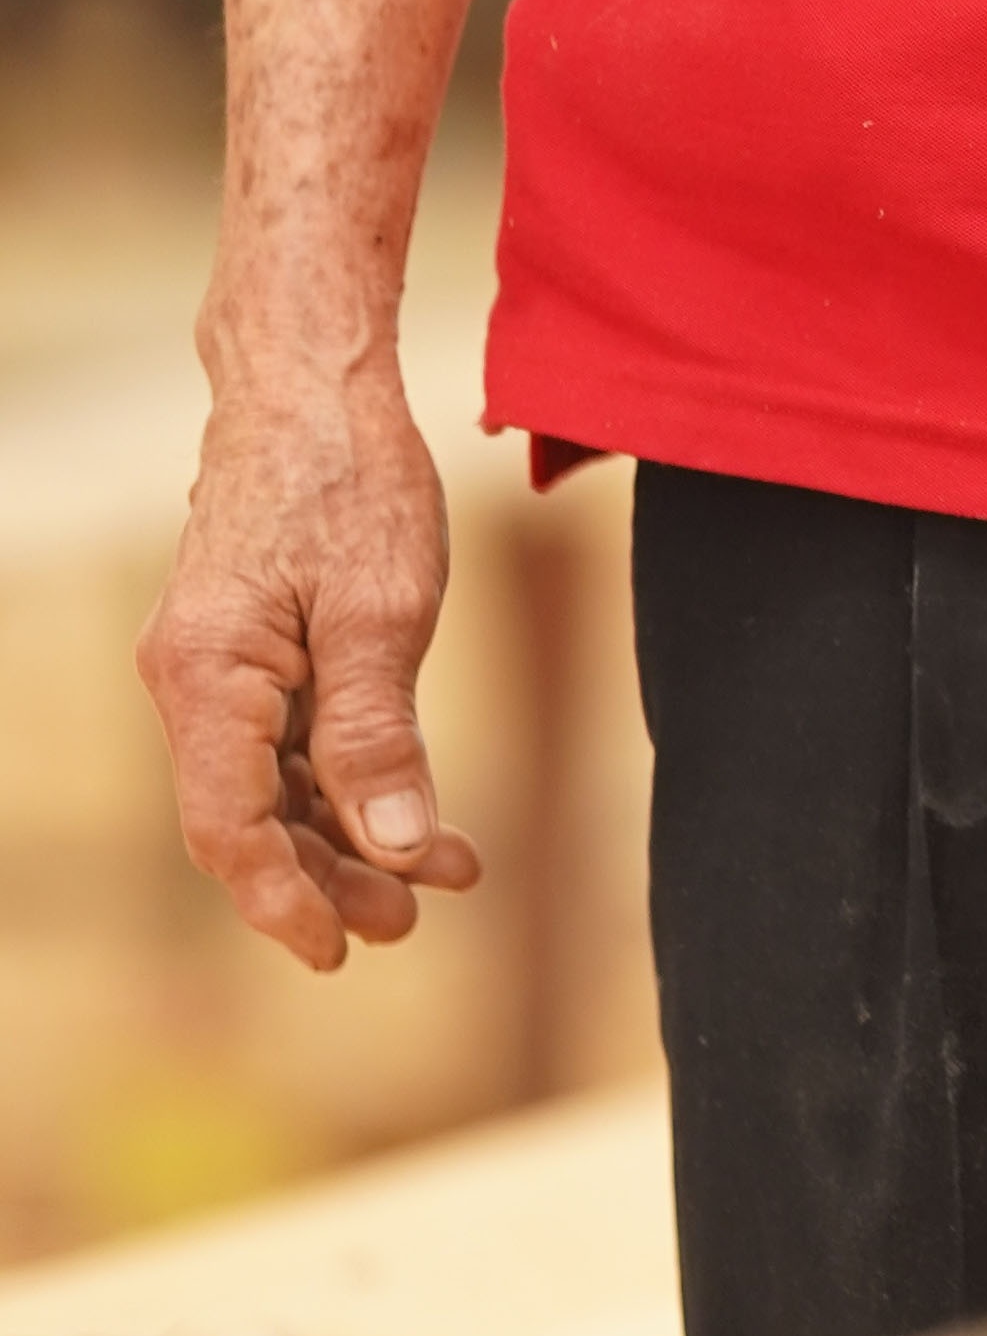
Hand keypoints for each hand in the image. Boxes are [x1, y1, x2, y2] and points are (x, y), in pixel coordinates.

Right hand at [137, 354, 481, 974]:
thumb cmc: (348, 477)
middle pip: (249, 820)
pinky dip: (348, 781)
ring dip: (348, 837)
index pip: (229, 827)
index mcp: (208, 675)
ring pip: (272, 788)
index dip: (285, 900)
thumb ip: (379, 731)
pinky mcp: (253, 651)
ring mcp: (219, 668)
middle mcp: (194, 680)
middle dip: (331, 879)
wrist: (312, 383)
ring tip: (442, 878)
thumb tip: (395, 842)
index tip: (343, 952)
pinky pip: (288, 743)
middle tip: (414, 921)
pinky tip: (418, 812)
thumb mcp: (383, 610)